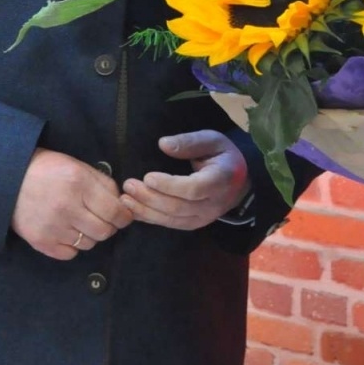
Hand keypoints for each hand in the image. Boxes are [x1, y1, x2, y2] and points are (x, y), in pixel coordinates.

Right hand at [10, 148, 132, 259]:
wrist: (9, 179)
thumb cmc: (48, 170)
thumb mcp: (78, 166)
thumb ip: (103, 183)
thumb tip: (122, 203)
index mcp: (79, 184)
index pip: (114, 211)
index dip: (124, 216)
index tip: (123, 216)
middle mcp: (67, 208)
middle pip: (104, 231)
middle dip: (109, 226)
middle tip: (103, 219)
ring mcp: (53, 227)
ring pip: (89, 244)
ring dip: (90, 236)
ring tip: (82, 223)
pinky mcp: (40, 241)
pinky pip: (70, 254)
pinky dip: (72, 246)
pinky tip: (67, 232)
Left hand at [120, 130, 248, 230]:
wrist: (239, 180)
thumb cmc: (222, 155)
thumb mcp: (212, 140)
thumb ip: (189, 142)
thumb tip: (163, 144)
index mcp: (221, 180)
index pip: (193, 189)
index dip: (169, 185)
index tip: (147, 176)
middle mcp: (213, 204)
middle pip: (179, 207)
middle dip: (150, 198)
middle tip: (128, 185)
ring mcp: (204, 218)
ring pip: (172, 219)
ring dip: (146, 211)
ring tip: (125, 199)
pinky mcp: (193, 224)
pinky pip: (170, 224)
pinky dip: (150, 218)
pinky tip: (133, 210)